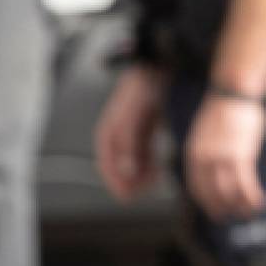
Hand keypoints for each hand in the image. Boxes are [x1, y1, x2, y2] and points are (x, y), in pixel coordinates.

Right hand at [94, 64, 168, 201]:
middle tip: (148, 186)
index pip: (106, 166)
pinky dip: (150, 165)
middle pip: (120, 168)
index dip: (116, 183)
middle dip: (132, 181)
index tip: (128, 196)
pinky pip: (144, 157)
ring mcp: (131, 136)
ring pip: (133, 165)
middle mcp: (117, 137)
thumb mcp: (136, 116)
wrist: (159, 69)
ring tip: (156, 176)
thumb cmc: (144, 89)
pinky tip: (159, 167)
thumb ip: (129, 143)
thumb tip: (125, 171)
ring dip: (142, 175)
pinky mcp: (145, 134)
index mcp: (108, 133)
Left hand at [184, 90, 265, 220]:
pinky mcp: (240, 156)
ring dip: (240, 206)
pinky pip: (245, 184)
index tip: (215, 210)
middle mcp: (204, 160)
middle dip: (221, 209)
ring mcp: (222, 159)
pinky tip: (259, 202)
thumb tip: (212, 169)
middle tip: (230, 217)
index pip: (197, 187)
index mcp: (194, 154)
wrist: (234, 92)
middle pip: (212, 194)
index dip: (206, 202)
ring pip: (230, 192)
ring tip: (248, 213)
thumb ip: (206, 152)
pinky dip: (251, 197)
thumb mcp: (206, 133)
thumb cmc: (224, 109)